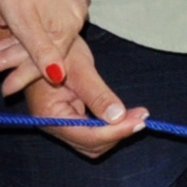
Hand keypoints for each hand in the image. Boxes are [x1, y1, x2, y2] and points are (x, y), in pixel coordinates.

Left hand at [0, 0, 92, 88]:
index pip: (51, 59)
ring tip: (2, 31)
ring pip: (50, 24)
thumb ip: (41, 50)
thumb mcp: (22, 22)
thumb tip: (59, 76)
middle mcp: (79, 10)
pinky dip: (33, 14)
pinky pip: (53, 5)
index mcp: (69, 24)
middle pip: (50, 42)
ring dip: (25, 33)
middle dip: (20, 55)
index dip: (26, 75)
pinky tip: (16, 12)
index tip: (6, 88)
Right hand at [0, 37, 145, 159]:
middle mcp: (52, 126)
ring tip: (136, 115)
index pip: (87, 135)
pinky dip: (109, 128)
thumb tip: (118, 117)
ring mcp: (59, 125)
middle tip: (142, 116)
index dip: (116, 131)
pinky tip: (124, 115)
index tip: (140, 121)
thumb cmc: (57, 48)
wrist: (44, 42)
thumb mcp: (79, 67)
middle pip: (90, 145)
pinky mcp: (67, 120)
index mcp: (49, 115)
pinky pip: (91, 134)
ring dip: (115, 133)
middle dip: (117, 133)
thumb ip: (97, 94)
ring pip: (92, 144)